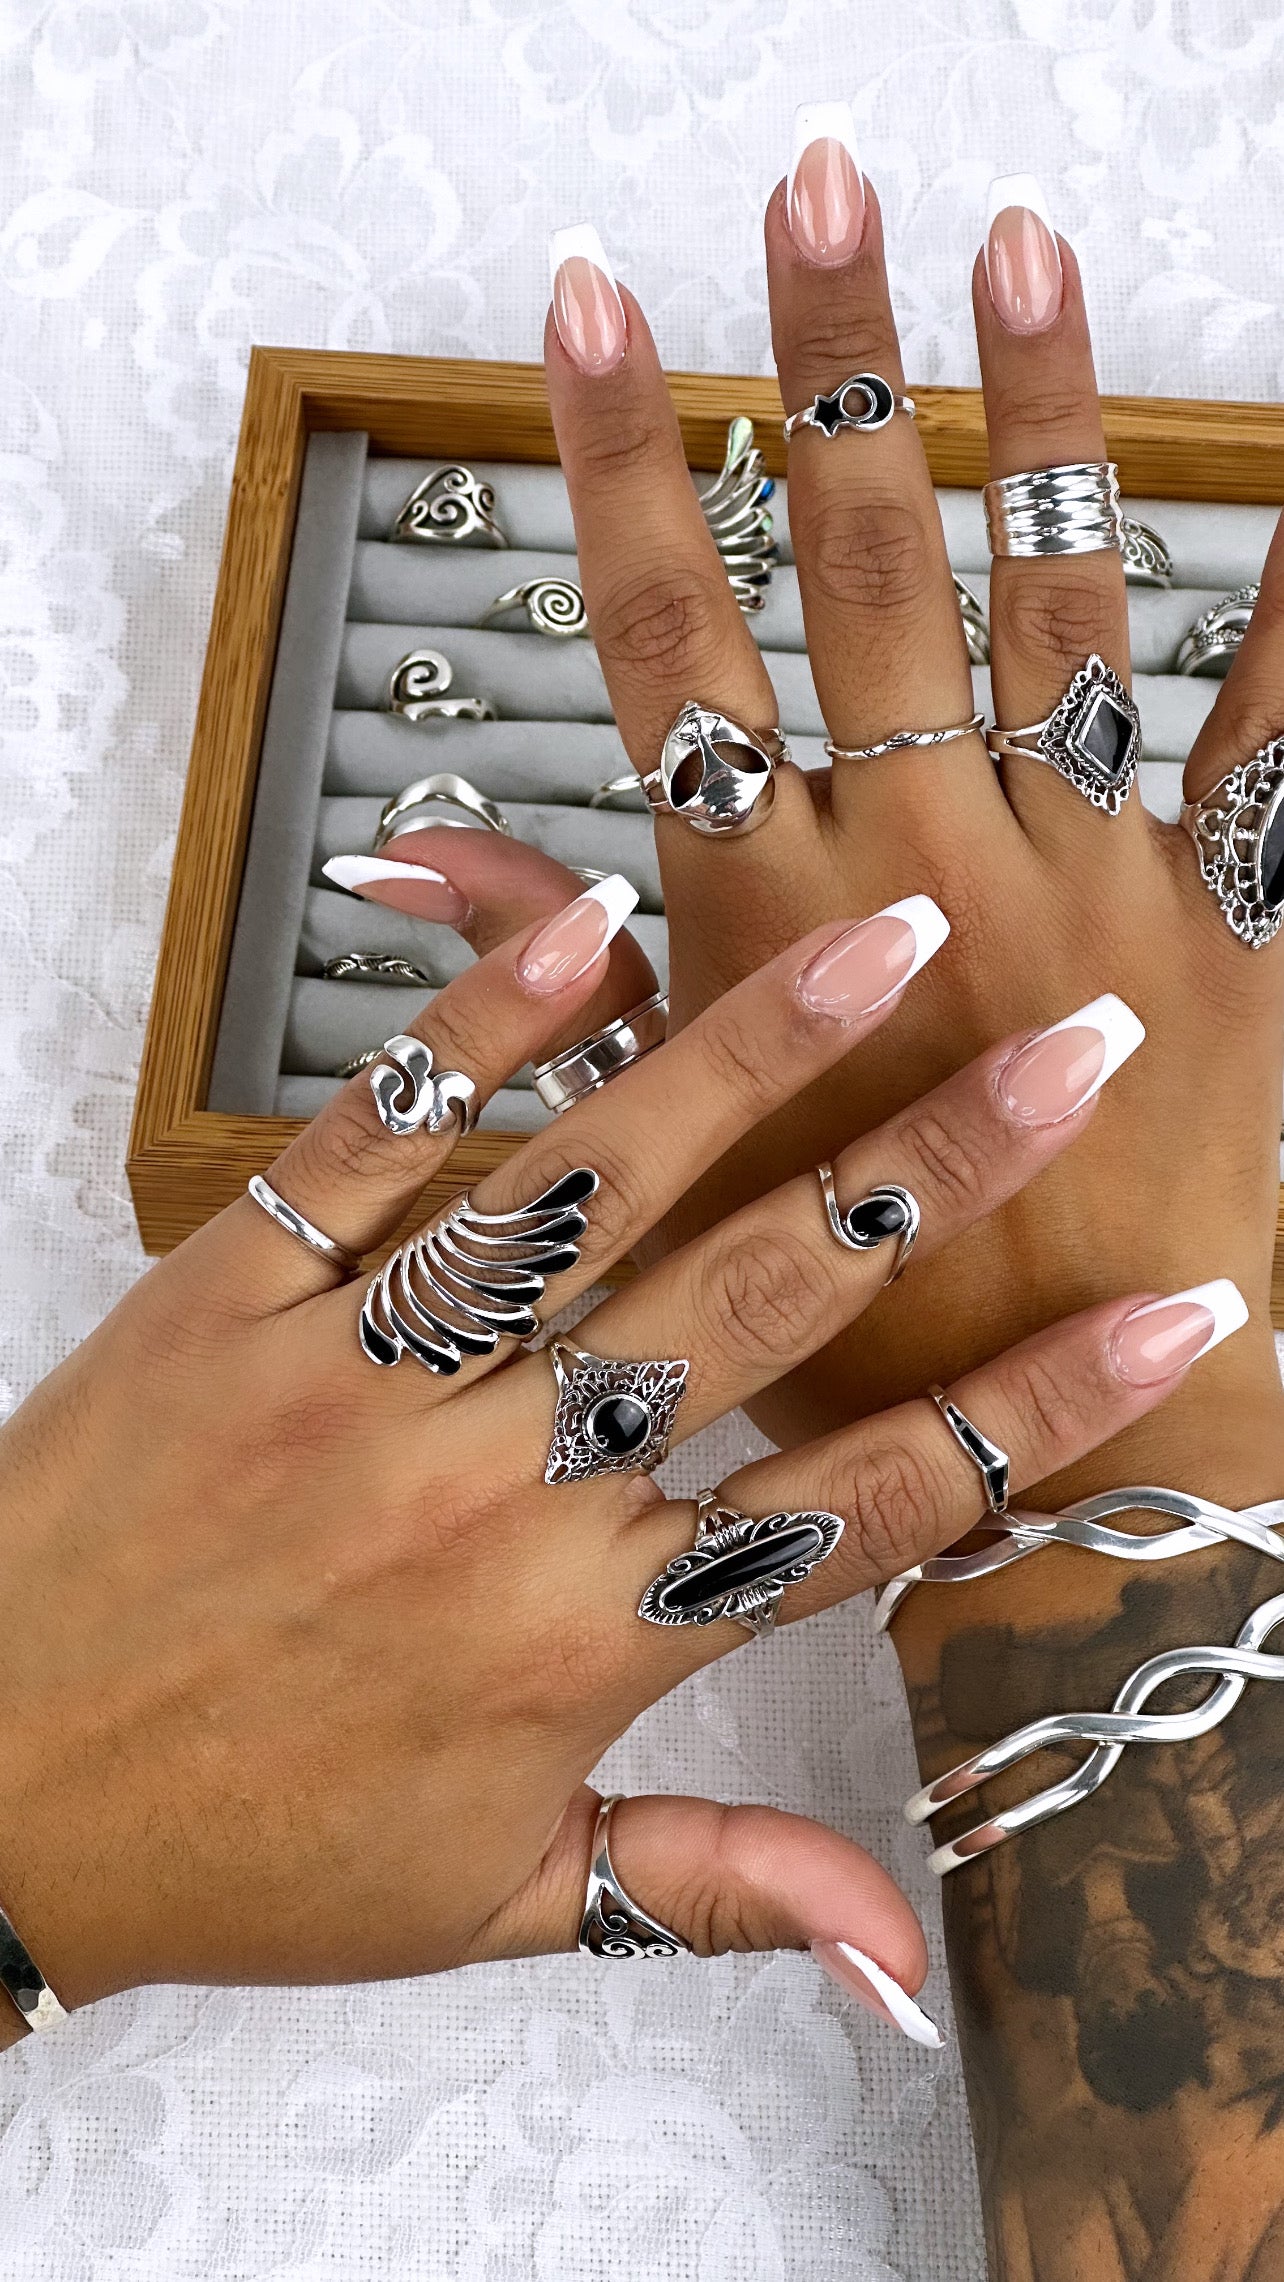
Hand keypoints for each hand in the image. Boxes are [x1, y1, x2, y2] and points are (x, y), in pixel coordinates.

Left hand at [0, 881, 1212, 2033]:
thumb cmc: (237, 1843)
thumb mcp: (494, 1897)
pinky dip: (481, 1026)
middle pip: (761, 1304)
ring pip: (590, 1187)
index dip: (1036, 1411)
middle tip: (1077, 1057)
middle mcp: (488, 1491)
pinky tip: (589, 922)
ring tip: (893, 940)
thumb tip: (905, 1956)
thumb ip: (712, 1890)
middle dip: (941, 1174)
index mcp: (576, 1642)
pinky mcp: (234, 1292)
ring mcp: (357, 1374)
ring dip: (753, 1053)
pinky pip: (372, 1138)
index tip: (1172, 1316)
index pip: (861, 1508)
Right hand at [533, 168, 1283, 1506]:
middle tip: (825, 187)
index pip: (670, 643)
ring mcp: (1088, 885)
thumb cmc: (869, 1330)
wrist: (1081, 1450)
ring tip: (1016, 247)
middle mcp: (929, 869)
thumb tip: (416, 867)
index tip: (592, 309)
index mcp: (771, 924)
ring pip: (1057, 607)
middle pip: (868, 569)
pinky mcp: (1229, 933)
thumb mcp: (661, 1165)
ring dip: (1038, 417)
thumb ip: (538, 987)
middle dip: (836, 367)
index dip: (619, 459)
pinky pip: (1279, 747)